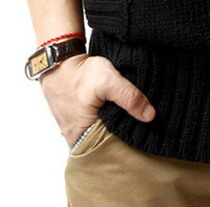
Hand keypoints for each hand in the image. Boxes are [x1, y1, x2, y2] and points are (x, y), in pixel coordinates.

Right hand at [39, 53, 155, 147]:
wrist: (59, 60)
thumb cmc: (80, 73)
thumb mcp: (108, 80)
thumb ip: (129, 97)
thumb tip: (150, 115)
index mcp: (82, 138)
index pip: (111, 150)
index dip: (128, 142)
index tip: (144, 132)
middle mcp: (77, 139)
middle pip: (107, 142)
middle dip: (123, 133)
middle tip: (140, 121)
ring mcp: (76, 129)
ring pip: (102, 132)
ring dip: (115, 123)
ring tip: (129, 113)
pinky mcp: (78, 118)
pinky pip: (96, 123)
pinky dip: (107, 116)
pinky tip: (116, 107)